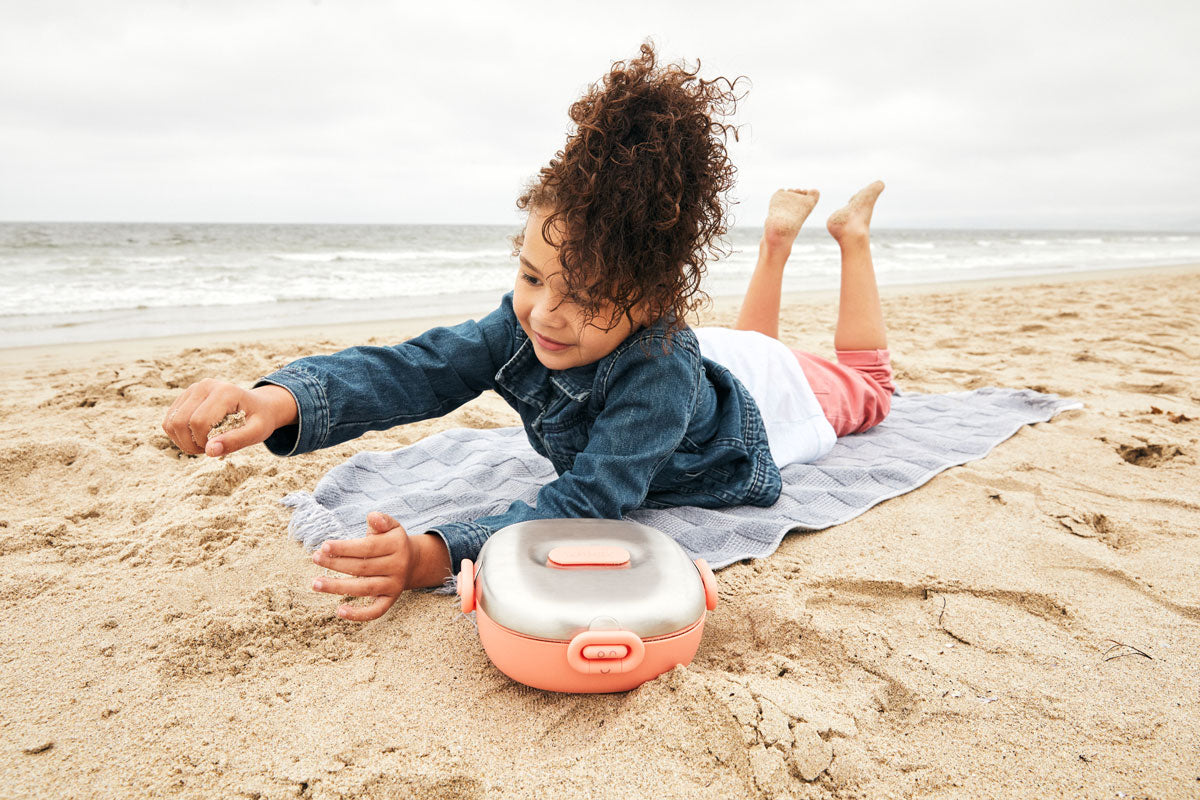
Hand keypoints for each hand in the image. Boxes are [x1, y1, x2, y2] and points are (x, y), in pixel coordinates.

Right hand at [162, 379, 294, 456]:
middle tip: (210, 448)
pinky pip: (169, 421)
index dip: (204, 442)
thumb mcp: (257, 432)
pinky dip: (178, 435)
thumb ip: (236, 441)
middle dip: (191, 444)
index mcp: (224, 392)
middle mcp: (205, 386)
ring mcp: (193, 389)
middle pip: (180, 422)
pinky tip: (196, 437)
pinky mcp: (185, 396)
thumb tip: (210, 451)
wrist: (259, 405)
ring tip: (204, 443)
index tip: (219, 447)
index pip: (199, 422)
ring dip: (183, 441)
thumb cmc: (260, 419)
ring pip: (171, 422)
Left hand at [310, 512, 419, 620]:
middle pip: (362, 568)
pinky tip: (340, 611)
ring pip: (364, 588)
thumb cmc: (392, 541)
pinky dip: (359, 614)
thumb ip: (381, 520)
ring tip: (316, 583)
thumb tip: (372, 516)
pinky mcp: (391, 600)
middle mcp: (397, 566)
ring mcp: (395, 585)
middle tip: (315, 558)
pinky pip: (376, 610)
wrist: (413, 562)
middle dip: (336, 564)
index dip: (345, 548)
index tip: (324, 546)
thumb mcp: (391, 526)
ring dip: (338, 587)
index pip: (367, 547)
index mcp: (397, 545)